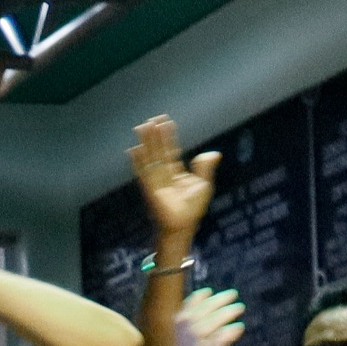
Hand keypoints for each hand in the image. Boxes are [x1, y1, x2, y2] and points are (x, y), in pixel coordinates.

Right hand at [129, 115, 216, 246]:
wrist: (182, 225)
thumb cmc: (192, 209)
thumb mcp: (203, 185)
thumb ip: (205, 168)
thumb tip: (213, 153)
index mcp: (175, 173)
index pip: (170, 151)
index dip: (168, 137)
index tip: (165, 123)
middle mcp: (163, 174)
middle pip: (158, 151)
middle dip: (154, 136)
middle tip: (151, 120)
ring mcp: (155, 180)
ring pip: (150, 157)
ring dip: (146, 142)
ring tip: (142, 127)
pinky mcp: (149, 188)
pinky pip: (143, 171)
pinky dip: (138, 161)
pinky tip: (133, 149)